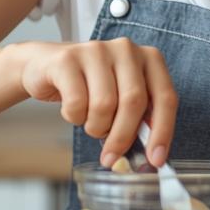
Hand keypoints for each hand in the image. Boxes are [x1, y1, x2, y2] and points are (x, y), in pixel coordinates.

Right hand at [8, 38, 177, 168]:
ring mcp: (96, 50)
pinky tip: (72, 109)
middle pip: (134, 102)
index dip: (163, 132)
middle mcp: (126, 49)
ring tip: (89, 121)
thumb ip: (140, 118)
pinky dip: (74, 117)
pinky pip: (76, 103)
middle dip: (122, 137)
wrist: (45, 66)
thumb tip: (150, 155)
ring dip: (95, 126)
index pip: (165, 97)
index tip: (155, 159)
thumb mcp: (121, 97)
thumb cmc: (90, 87)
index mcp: (148, 58)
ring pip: (104, 105)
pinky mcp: (67, 60)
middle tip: (112, 158)